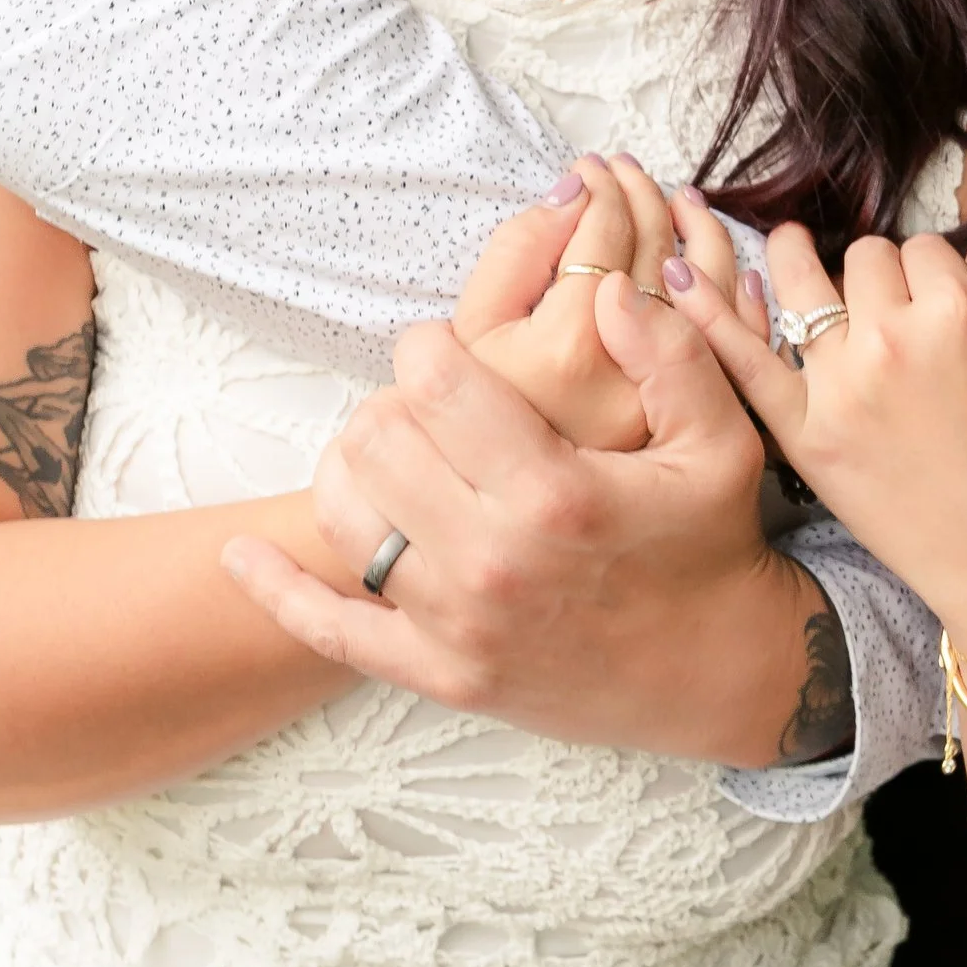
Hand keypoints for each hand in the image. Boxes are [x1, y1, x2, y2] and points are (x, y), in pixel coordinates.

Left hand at [219, 275, 813, 763]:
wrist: (723, 675)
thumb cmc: (713, 545)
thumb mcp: (718, 440)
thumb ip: (669, 353)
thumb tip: (609, 290)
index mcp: (554, 492)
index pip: (433, 378)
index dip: (431, 348)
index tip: (452, 356)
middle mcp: (494, 560)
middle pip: (376, 437)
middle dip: (395, 404)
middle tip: (433, 410)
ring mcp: (459, 626)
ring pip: (345, 514)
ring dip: (356, 471)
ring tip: (396, 460)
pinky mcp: (440, 674)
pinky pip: (330, 629)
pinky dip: (277, 588)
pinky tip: (243, 552)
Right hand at [451, 153, 720, 454]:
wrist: (550, 528)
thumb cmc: (485, 424)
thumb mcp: (474, 336)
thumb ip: (512, 257)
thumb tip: (571, 196)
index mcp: (566, 350)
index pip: (600, 236)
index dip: (597, 190)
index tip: (588, 170)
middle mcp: (634, 376)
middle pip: (656, 255)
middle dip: (644, 198)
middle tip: (625, 172)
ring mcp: (677, 403)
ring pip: (710, 287)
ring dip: (698, 229)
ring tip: (676, 200)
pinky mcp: (708, 428)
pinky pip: (742, 340)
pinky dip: (739, 288)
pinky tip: (719, 264)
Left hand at [668, 222, 966, 664]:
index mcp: (961, 312)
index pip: (923, 249)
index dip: (926, 269)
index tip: (927, 292)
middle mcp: (894, 336)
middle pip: (864, 260)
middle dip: (873, 275)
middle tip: (878, 303)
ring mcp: (842, 384)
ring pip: (803, 285)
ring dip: (791, 259)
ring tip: (784, 248)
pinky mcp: (805, 433)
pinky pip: (746, 362)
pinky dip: (706, 318)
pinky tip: (674, 279)